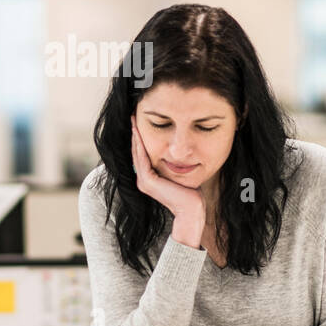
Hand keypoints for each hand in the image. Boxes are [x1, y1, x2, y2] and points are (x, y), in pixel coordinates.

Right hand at [131, 117, 204, 245]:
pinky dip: (140, 144)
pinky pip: (142, 158)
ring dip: (135, 135)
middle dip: (135, 133)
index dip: (141, 137)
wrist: (192, 210)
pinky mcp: (148, 181)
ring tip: (133, 119)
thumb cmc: (192, 195)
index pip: (143, 154)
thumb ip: (176, 165)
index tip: (140, 122)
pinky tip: (139, 131)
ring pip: (137, 153)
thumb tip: (180, 153)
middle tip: (133, 115)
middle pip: (137, 151)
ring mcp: (144, 181)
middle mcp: (143, 180)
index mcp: (149, 179)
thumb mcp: (181, 174)